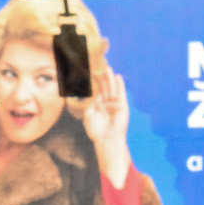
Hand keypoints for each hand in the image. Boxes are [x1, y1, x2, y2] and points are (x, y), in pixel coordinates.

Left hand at [77, 40, 133, 191]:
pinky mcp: (122, 106)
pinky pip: (121, 93)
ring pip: (111, 88)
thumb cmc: (96, 129)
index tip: (89, 69)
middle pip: (104, 86)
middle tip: (99, 64)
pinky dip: (120, 85)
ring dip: (109, 78)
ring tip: (107, 68)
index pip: (95, 88)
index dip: (93, 79)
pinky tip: (117, 77)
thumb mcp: (88, 113)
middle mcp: (107, 102)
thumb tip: (80, 92)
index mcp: (98, 103)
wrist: (106, 139)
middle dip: (101, 76)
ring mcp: (115, 103)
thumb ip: (86, 102)